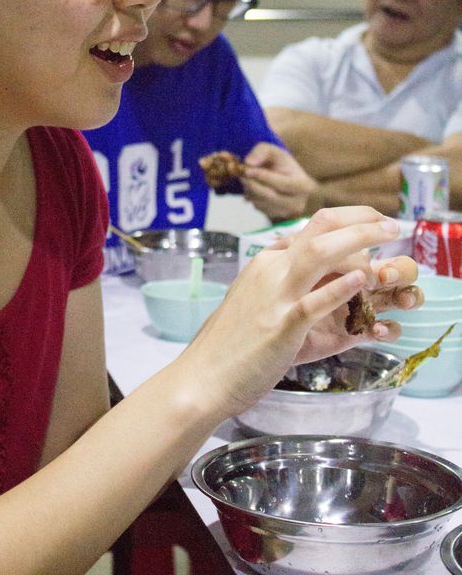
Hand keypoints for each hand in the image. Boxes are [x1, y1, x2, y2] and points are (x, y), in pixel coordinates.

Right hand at [175, 207, 412, 420]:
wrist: (204, 375)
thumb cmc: (231, 343)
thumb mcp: (256, 298)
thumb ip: (283, 282)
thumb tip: (313, 274)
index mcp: (267, 261)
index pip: (312, 227)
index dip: (348, 221)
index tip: (372, 224)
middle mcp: (272, 269)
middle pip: (320, 227)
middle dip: (361, 219)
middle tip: (390, 224)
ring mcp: (276, 296)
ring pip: (320, 252)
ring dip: (359, 239)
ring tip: (388, 235)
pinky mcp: (282, 326)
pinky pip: (314, 302)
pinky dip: (340, 288)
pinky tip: (362, 279)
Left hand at [240, 141, 317, 219]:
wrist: (283, 175)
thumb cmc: (279, 161)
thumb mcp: (272, 150)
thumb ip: (261, 152)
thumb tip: (249, 163)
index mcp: (303, 185)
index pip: (282, 184)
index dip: (263, 177)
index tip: (247, 170)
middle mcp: (298, 203)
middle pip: (270, 196)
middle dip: (252, 184)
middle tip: (240, 174)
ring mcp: (286, 212)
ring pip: (261, 203)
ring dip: (250, 190)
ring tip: (249, 177)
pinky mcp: (275, 216)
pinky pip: (258, 207)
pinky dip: (252, 197)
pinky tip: (254, 187)